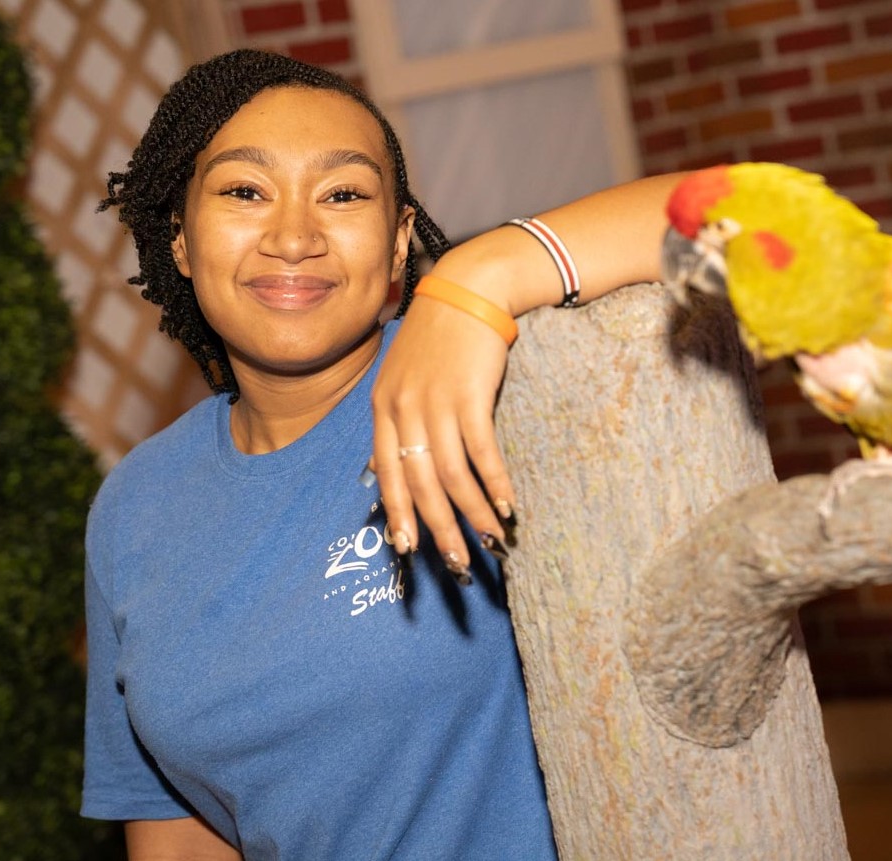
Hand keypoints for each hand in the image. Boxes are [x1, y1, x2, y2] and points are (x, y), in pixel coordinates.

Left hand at [370, 293, 514, 579]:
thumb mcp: (402, 377)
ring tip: (490, 540)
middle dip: (438, 529)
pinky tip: (508, 505)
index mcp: (383, 408)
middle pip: (420, 484)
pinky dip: (495, 483)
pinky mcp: (470, 395)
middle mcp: (404, 409)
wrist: (468, 290)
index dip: (399, 514)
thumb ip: (395, 422)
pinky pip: (482, 452)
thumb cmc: (438, 337)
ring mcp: (437, 403)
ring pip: (452, 475)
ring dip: (473, 513)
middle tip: (456, 563)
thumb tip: (387, 471)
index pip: (387, 474)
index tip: (409, 549)